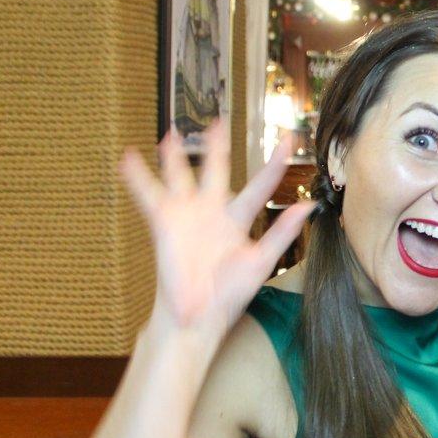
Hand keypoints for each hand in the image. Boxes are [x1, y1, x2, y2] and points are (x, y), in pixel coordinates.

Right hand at [119, 122, 314, 342]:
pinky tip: (129, 158)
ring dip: (174, 156)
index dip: (274, 163)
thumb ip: (283, 232)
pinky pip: (149, 194)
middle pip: (216, 170)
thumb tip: (308, 206)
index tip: (289, 139)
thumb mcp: (261, 261)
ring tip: (172, 133)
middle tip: (220, 121)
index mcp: (239, 219)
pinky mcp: (165, 222)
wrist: (197, 316)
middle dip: (217, 147)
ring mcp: (187, 215)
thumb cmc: (230, 294)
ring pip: (180, 176)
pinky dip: (138, 177)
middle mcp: (212, 211)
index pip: (260, 184)